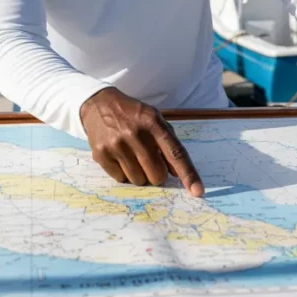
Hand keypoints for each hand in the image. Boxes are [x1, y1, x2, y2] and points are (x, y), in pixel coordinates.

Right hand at [80, 88, 204, 195]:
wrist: (99, 104)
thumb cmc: (132, 114)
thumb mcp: (154, 119)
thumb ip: (168, 143)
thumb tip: (177, 174)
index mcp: (153, 122)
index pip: (175, 153)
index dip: (188, 174)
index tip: (198, 191)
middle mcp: (135, 134)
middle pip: (157, 175)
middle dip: (157, 173)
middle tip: (149, 161)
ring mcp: (117, 145)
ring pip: (139, 180)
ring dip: (140, 174)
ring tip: (132, 156)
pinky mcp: (101, 154)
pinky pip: (121, 179)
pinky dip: (123, 173)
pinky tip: (120, 156)